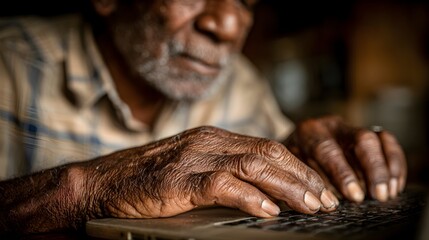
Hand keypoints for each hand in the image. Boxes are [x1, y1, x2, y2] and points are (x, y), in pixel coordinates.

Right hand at [80, 126, 338, 220]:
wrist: (104, 182)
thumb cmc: (149, 179)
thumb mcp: (192, 166)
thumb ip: (224, 170)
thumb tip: (261, 189)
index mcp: (214, 138)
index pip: (268, 146)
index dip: (298, 167)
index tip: (319, 186)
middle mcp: (209, 141)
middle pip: (269, 153)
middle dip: (303, 177)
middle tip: (327, 198)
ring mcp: (195, 158)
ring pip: (255, 166)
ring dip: (288, 187)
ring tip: (312, 206)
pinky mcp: (181, 179)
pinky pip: (225, 184)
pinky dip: (251, 198)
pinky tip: (269, 212)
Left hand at [284, 115, 406, 202]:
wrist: (291, 146)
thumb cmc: (288, 164)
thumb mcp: (288, 169)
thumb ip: (305, 181)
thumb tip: (325, 202)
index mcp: (307, 131)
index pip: (326, 149)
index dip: (342, 174)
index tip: (353, 195)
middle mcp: (330, 125)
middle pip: (359, 139)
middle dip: (371, 169)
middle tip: (378, 195)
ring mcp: (348, 127)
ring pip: (374, 139)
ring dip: (385, 167)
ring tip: (389, 193)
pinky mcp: (363, 131)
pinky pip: (387, 141)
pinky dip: (394, 162)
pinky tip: (396, 184)